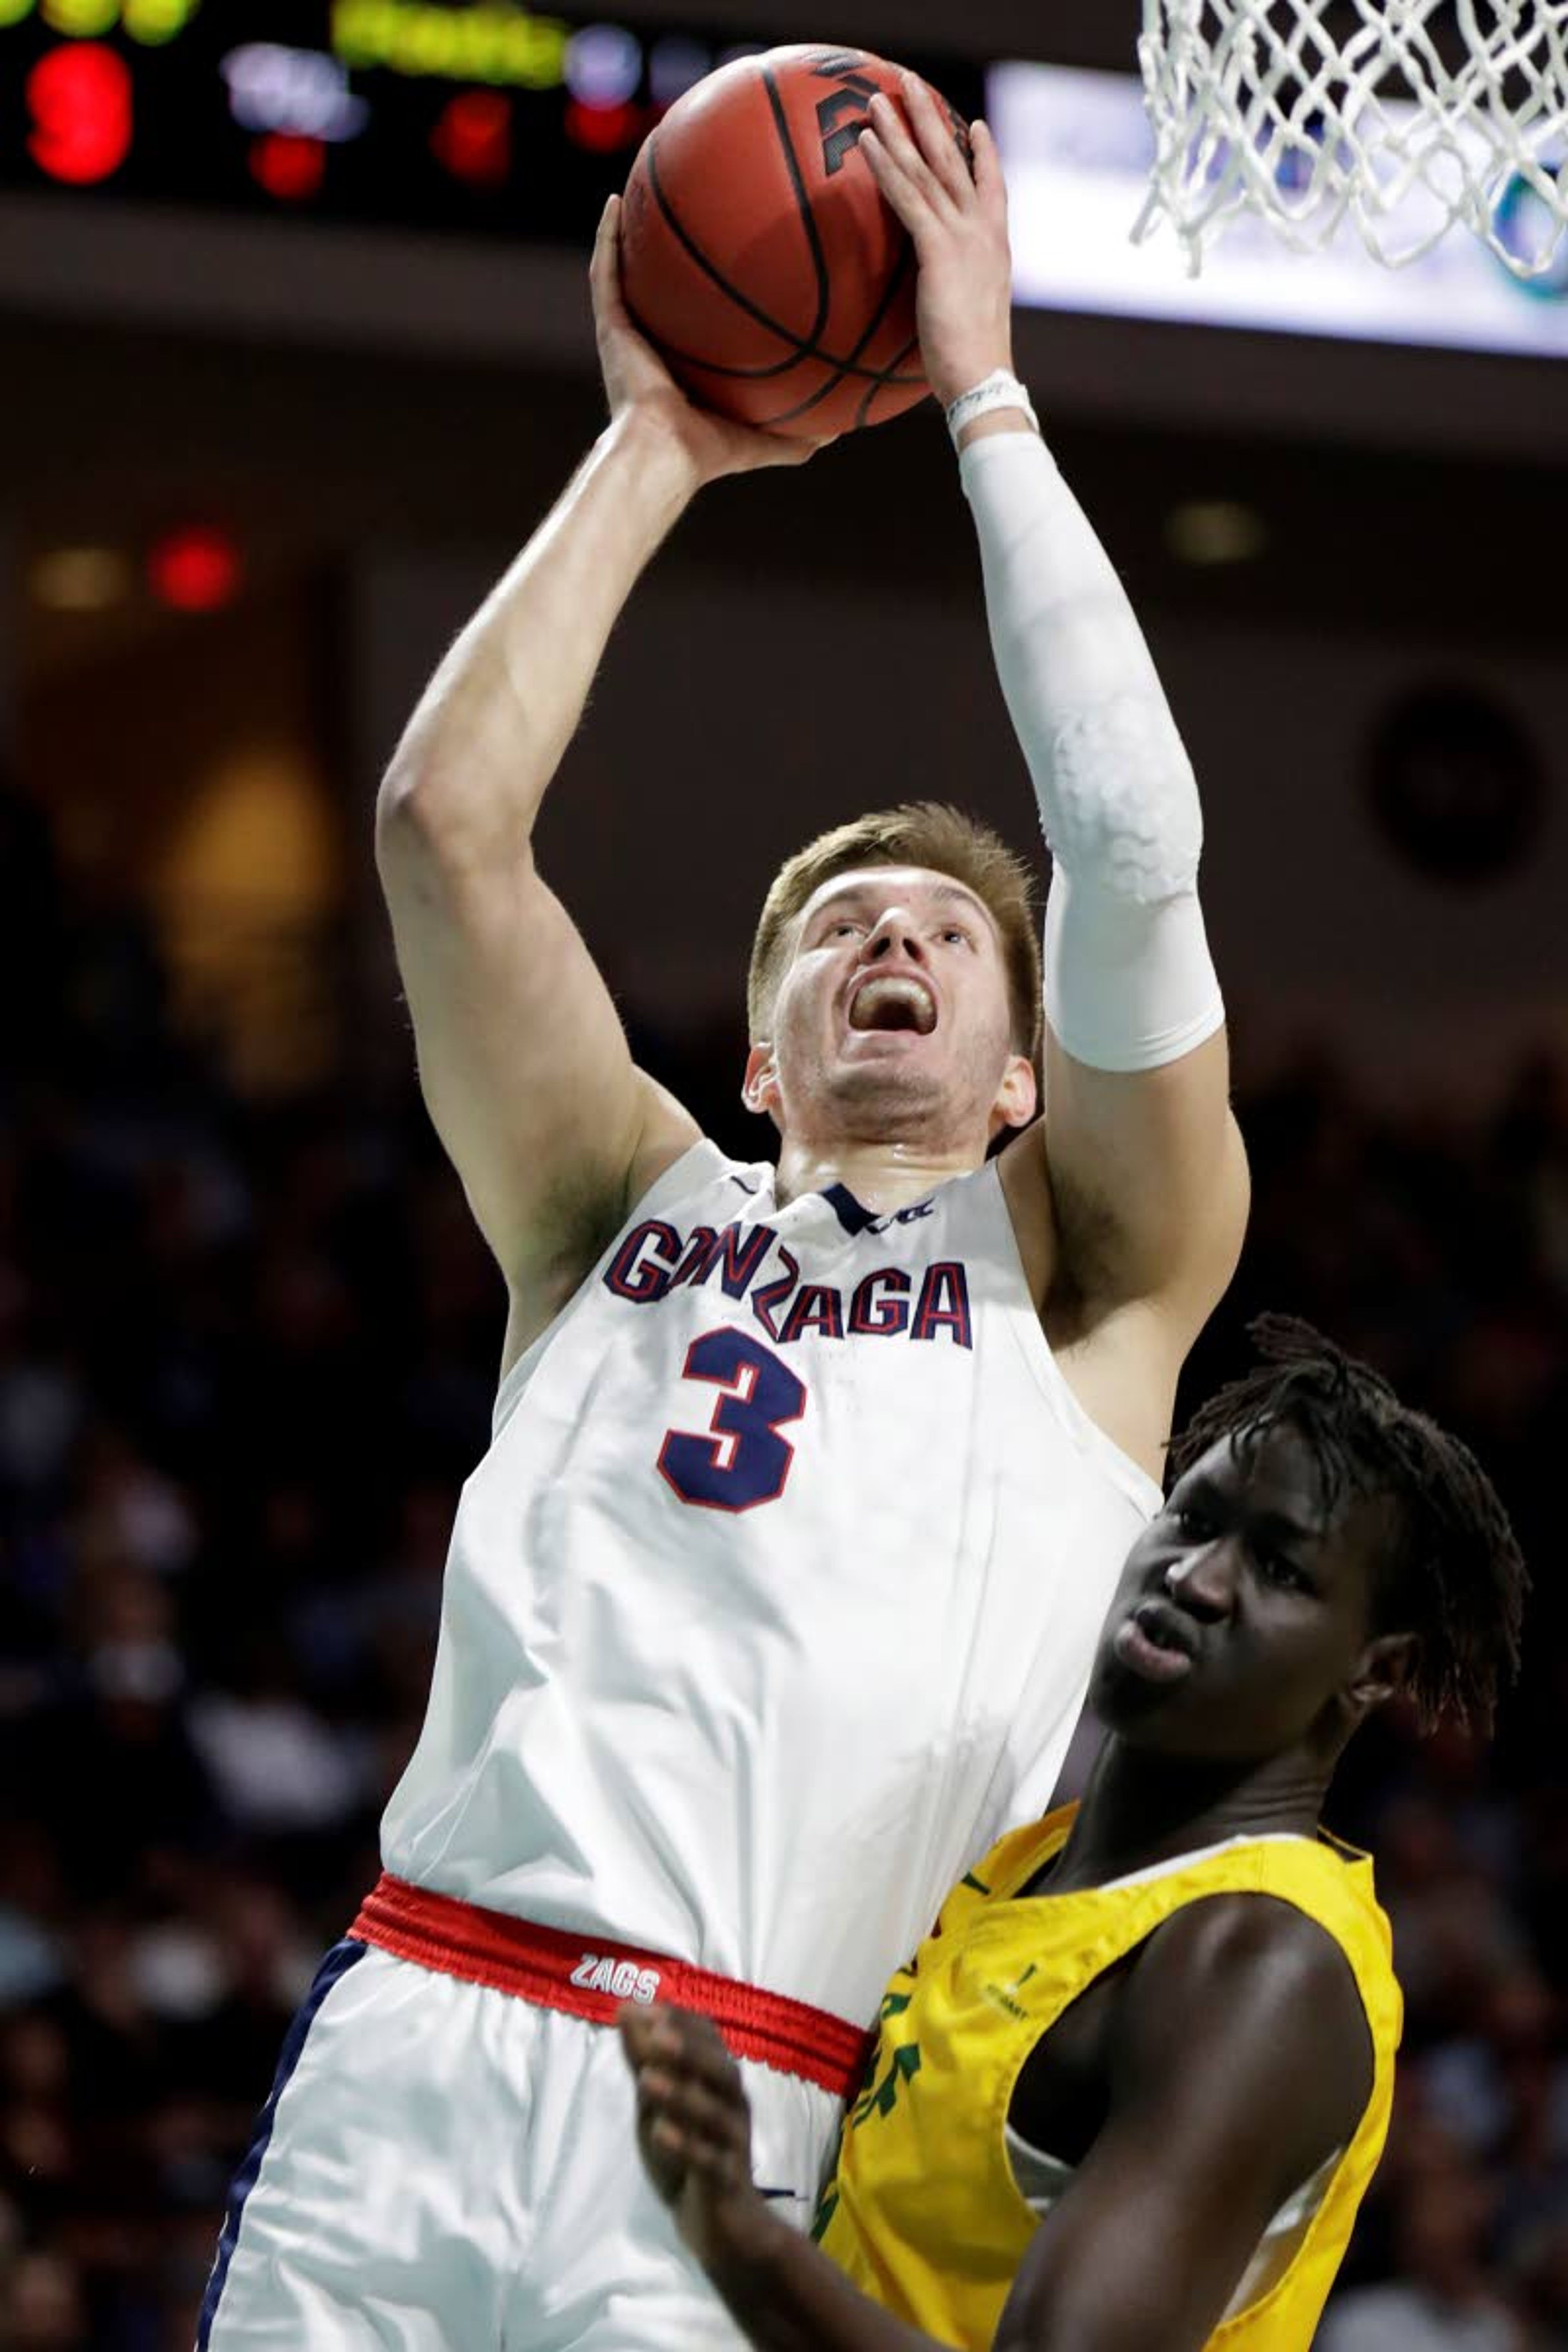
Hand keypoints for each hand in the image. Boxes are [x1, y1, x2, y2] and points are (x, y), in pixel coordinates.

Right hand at [591, 197, 831, 487]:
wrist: (664, 456)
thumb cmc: (708, 454)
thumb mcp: (765, 440)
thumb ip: (800, 436)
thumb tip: (843, 430)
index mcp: (683, 365)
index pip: (697, 319)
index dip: (712, 289)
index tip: (735, 253)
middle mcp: (653, 343)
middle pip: (662, 283)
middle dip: (674, 246)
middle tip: (696, 202)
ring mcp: (626, 332)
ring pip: (625, 267)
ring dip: (630, 227)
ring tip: (644, 180)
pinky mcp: (609, 327)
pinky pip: (604, 271)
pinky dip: (606, 236)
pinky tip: (615, 200)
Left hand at [619, 2002, 772, 2271]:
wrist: (723, 2225)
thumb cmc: (689, 2151)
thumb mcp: (659, 2102)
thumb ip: (645, 2059)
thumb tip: (626, 2008)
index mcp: (719, 2081)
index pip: (710, 2040)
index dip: (682, 2023)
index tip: (649, 2008)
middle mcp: (733, 2105)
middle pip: (721, 2071)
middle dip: (689, 2050)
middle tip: (657, 2034)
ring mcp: (733, 2144)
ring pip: (715, 2115)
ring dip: (681, 2094)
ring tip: (646, 2078)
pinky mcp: (726, 2182)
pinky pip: (710, 2161)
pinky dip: (686, 2145)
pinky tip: (659, 2132)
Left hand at [858, 76, 1014, 410]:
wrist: (980, 380)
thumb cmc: (970, 367)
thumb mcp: (967, 321)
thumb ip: (955, 298)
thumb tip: (938, 308)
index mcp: (994, 249)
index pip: (992, 190)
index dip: (984, 156)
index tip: (975, 127)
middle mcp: (983, 233)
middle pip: (954, 161)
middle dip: (932, 118)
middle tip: (912, 83)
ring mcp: (963, 237)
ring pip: (927, 169)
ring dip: (899, 130)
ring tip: (876, 99)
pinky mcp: (939, 250)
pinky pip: (907, 198)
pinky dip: (886, 168)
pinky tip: (866, 143)